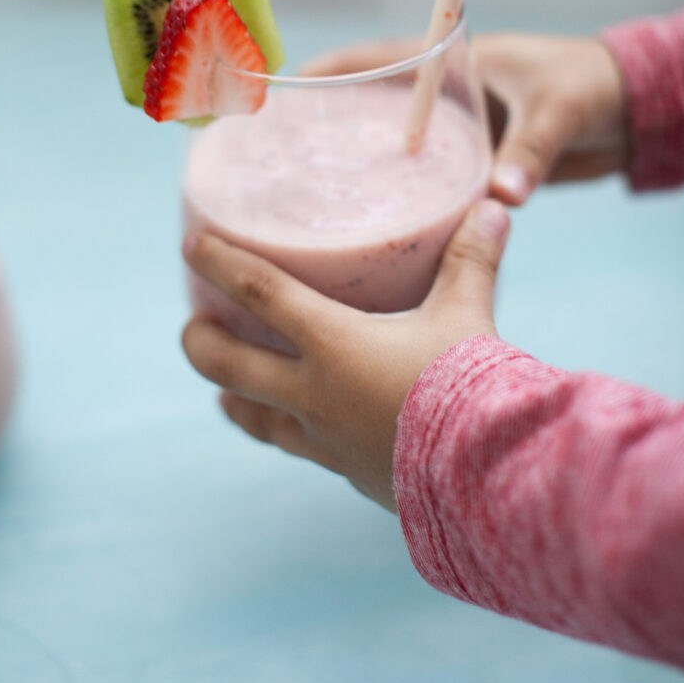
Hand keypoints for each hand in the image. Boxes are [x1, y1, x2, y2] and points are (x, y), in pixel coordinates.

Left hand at [182, 199, 509, 511]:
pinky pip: (303, 449)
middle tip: (192, 326)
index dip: (220, 265)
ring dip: (234, 399)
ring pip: (257, 420)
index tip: (190, 249)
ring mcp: (325, 440)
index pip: (260, 293)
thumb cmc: (472, 386)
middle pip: (229, 366)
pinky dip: (291, 434)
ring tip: (223, 392)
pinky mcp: (348, 472)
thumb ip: (472, 258)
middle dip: (200, 344)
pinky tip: (302, 433)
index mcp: (334, 344)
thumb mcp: (468, 313)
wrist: (487, 476)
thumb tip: (493, 206)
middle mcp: (315, 393)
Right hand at [301, 33, 629, 205]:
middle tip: (287, 159)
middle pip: (374, 108)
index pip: (378, 59)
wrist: (634, 108)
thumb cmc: (594, 85)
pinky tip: (383, 223)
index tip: (291, 91)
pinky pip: (432, 177)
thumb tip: (504, 198)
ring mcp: (460, 131)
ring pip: (400, 147)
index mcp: (455, 62)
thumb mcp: (558, 109)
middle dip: (333, 126)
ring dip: (367, 165)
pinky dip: (409, 193)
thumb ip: (531, 150)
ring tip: (317, 199)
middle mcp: (449, 97)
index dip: (332, 70)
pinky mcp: (477, 161)